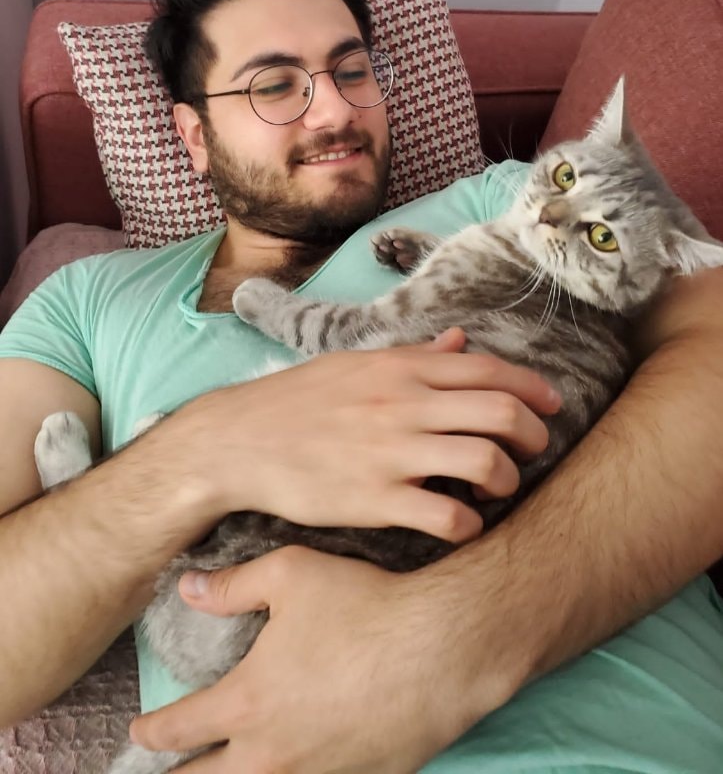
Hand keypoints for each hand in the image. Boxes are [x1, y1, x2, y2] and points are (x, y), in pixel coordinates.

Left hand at [130, 546, 499, 772]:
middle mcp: (276, 752)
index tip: (138, 732)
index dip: (151, 732)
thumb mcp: (291, 574)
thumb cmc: (364, 604)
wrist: (442, 646)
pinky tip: (297, 768)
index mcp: (248, 702)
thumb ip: (234, 586)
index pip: (180, 729)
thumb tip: (188, 588)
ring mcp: (320, 773)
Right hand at [173, 328, 558, 542]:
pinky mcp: (374, 499)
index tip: (552, 406)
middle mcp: (403, 404)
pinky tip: (463, 525)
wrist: (238, 440)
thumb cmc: (299, 400)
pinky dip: (470, 524)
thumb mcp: (355, 363)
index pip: (488, 369)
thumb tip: (460, 339)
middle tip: (533, 451)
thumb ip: (414, 354)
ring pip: (486, 462)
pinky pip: (447, 515)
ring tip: (499, 488)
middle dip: (534, 435)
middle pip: (502, 412)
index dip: (533, 388)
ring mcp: (391, 452)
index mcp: (400, 367)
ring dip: (508, 479)